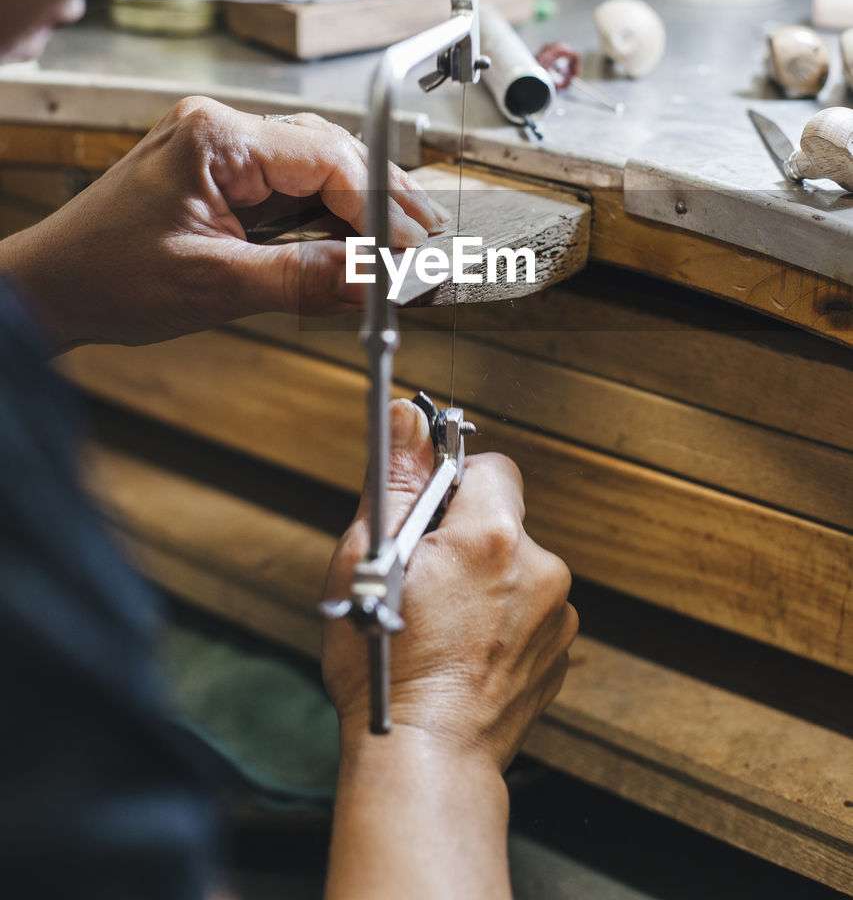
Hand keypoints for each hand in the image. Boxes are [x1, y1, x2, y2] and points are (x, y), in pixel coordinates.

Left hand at [0, 98, 448, 350]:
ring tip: (397, 245)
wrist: (50, 289)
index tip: (409, 247)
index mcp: (215, 137)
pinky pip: (287, 189)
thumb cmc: (105, 277)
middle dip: (378, 199)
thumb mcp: (215, 284)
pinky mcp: (218, 176)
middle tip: (421, 243)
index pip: (325, 156)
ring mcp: (218, 150)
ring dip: (356, 208)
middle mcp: (219, 130)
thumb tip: (374, 279)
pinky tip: (349, 245)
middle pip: (327, 153)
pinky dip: (323, 217)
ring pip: (313, 168)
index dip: (377, 204)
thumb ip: (304, 278)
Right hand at [322, 399, 576, 771]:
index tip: (424, 520)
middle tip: (423, 579)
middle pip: (503, 518)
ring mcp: (556, 616)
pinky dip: (501, 618)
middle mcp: (540, 569)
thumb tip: (408, 417)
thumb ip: (395, 478)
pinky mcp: (559, 652)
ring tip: (442, 623)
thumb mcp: (368, 559)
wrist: (426, 759)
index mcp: (493, 537)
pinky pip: (529, 609)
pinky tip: (465, 648)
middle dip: (464, 536)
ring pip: (516, 566)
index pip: (490, 465)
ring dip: (485, 579)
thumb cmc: (386, 667)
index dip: (451, 486)